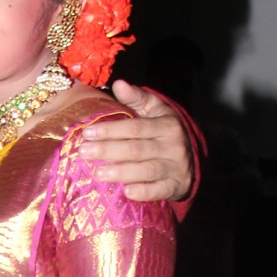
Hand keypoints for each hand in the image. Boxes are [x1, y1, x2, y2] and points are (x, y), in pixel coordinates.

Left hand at [80, 82, 194, 202]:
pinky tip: (127, 191)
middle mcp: (173, 146)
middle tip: (84, 152)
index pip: (135, 127)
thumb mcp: (156, 111)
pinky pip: (159, 191)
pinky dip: (144, 192)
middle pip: (137, 149)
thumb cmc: (164, 132)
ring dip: (121, 172)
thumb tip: (118, 84)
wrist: (192, 159)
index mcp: (166, 125)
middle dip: (108, 151)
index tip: (87, 133)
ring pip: (146, 170)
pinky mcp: (176, 187)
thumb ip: (137, 98)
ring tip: (98, 173)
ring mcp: (176, 168)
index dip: (111, 130)